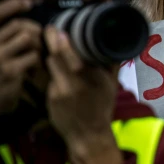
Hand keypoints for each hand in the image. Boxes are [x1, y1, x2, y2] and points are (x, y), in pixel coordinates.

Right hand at [0, 0, 40, 118]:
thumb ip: (6, 37)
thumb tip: (27, 16)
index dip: (11, 5)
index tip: (28, 2)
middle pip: (19, 25)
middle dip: (36, 32)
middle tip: (42, 44)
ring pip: (28, 38)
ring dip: (39, 47)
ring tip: (38, 58)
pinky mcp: (9, 70)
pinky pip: (34, 56)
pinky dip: (40, 62)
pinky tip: (35, 70)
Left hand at [44, 26, 122, 163]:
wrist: (89, 134)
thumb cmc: (102, 107)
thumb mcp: (112, 85)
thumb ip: (111, 63)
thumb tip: (115, 42)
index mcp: (95, 76)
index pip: (74, 52)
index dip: (63, 39)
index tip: (60, 28)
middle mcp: (77, 82)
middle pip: (58, 54)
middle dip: (52, 40)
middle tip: (51, 29)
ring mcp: (62, 89)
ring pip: (50, 64)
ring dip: (50, 54)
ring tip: (51, 45)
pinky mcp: (52, 96)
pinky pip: (48, 77)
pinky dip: (50, 70)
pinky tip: (52, 67)